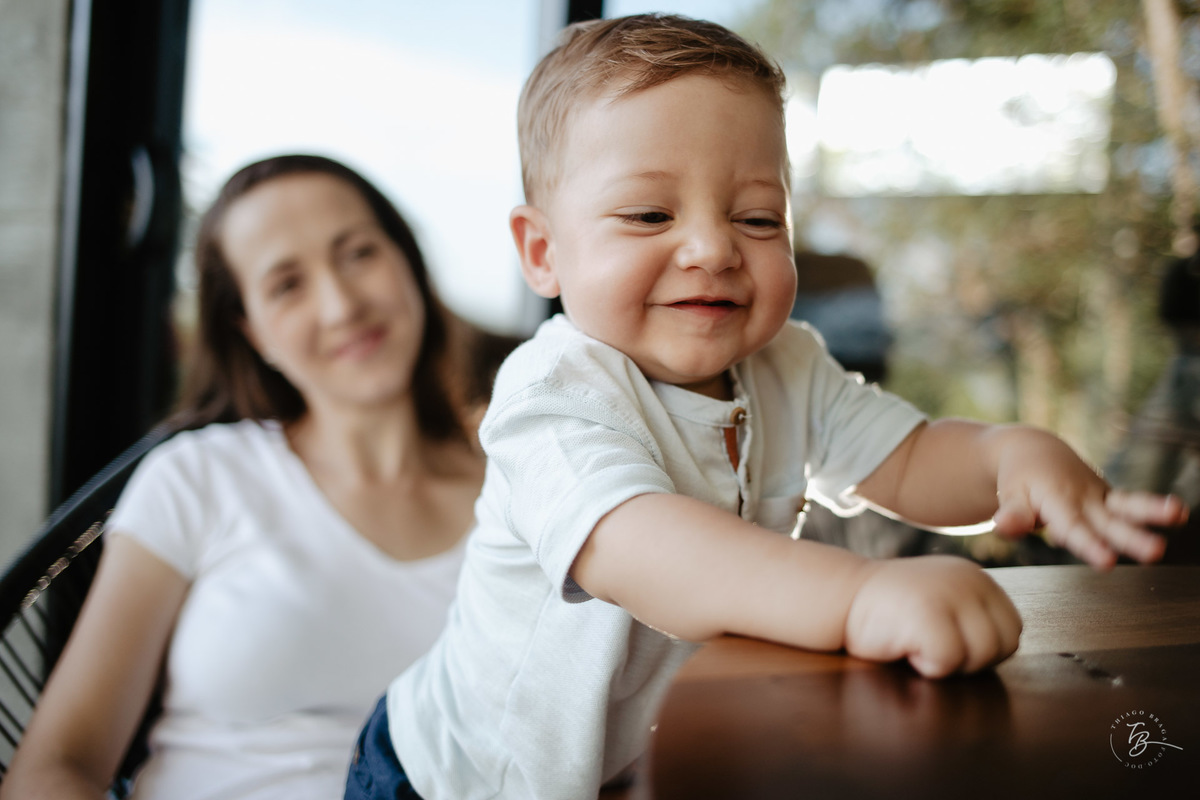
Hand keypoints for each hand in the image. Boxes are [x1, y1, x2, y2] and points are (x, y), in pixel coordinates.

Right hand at [844, 556, 1021, 677]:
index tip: (946, 639)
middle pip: (1004, 644)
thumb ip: (973, 615)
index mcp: (976, 577)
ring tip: (918, 642)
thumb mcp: (943, 599)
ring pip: (982, 654)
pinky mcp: (928, 613)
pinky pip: (949, 660)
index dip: (983, 648)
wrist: (840, 595)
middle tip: (931, 643)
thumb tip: (1003, 648)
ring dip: (950, 662)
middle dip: (971, 658)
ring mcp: (949, 594)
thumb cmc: (890, 609)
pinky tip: (905, 646)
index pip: (1011, 629)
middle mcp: (969, 579)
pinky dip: (927, 665)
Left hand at [991, 431, 1187, 569]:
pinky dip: (1154, 506)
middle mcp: (1084, 499)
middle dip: (1132, 538)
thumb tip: (1003, 528)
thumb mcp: (1010, 495)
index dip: (1090, 545)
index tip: (1108, 562)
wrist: (1034, 451)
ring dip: (1153, 511)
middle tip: (1155, 551)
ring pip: (1128, 506)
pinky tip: (1179, 512)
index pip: (1075, 529)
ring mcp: (1100, 497)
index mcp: (1057, 501)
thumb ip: (1012, 515)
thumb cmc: (1020, 479)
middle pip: (1109, 522)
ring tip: (1179, 513)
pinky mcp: (1110, 498)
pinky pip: (1131, 503)